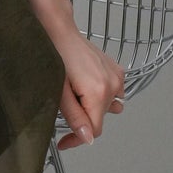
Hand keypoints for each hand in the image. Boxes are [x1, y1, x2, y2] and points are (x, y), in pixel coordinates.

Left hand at [50, 29, 125, 150]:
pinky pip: (113, 91)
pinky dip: (101, 94)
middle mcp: (113, 85)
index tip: (64, 141)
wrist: (59, 32)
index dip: (77, 139)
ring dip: (93, 107)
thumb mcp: (59, 92)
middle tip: (64, 105)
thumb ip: (74, 117)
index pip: (95, 130)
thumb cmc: (55, 56)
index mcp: (99, 92)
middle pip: (100, 118)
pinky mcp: (116, 70)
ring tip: (75, 93)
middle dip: (83, 118)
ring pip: (108, 106)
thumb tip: (87, 138)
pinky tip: (84, 84)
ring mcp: (117, 76)